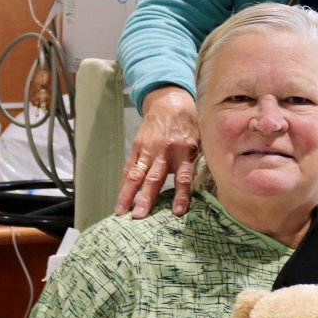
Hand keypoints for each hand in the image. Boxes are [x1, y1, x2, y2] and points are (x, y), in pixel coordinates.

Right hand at [115, 86, 199, 217]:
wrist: (170, 102)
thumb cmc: (188, 126)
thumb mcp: (198, 142)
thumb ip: (193, 164)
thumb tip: (194, 190)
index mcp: (185, 152)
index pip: (183, 178)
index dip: (181, 196)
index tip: (177, 212)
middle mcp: (165, 152)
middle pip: (154, 179)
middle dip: (146, 198)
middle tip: (139, 216)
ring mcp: (149, 149)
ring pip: (137, 175)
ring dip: (128, 194)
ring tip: (120, 211)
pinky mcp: (137, 146)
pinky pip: (129, 167)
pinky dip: (124, 183)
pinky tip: (120, 196)